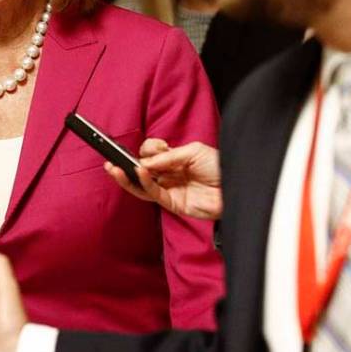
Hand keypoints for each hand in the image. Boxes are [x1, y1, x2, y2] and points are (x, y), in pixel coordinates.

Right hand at [104, 138, 222, 219]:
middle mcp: (170, 175)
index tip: (151, 148)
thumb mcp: (193, 152)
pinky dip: (143, 183)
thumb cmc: (220, 167)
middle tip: (113, 159)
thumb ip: (168, 157)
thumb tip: (145, 161)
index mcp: (175, 160)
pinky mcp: (173, 203)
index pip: (152, 155)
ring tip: (114, 169)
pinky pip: (153, 194)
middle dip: (127, 164)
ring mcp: (170, 189)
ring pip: (142, 185)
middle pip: (142, 170)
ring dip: (126, 177)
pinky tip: (139, 173)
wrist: (238, 187)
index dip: (148, 150)